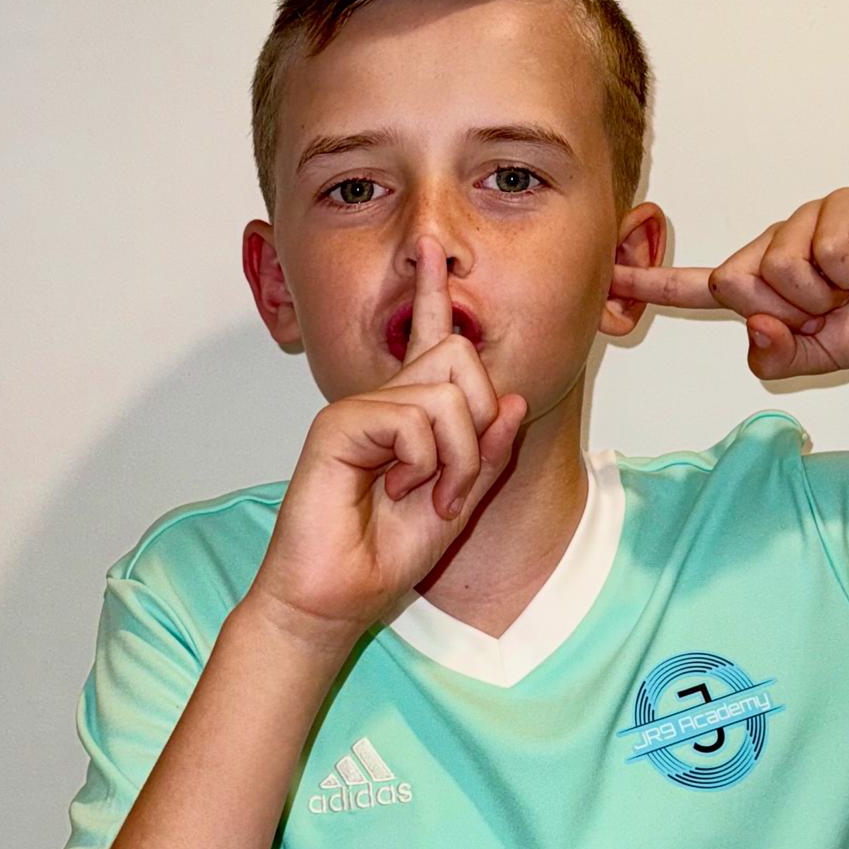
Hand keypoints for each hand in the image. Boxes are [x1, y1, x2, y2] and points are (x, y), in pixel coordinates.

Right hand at [243, 235, 528, 658]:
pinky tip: (397, 491)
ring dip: (455, 459)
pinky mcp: (338, 424)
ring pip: (446, 395)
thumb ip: (486, 456)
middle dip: (481, 425)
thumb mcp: (457, 506)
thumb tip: (514, 401)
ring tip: (424, 497)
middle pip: (460, 357)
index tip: (432, 251)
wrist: (334, 598)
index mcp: (409, 416)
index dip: (435, 294)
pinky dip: (423, 463)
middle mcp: (384, 403)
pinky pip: (412, 420)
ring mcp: (359, 410)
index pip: (430, 342)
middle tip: (454, 484)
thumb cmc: (382, 556)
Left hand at [608, 187, 848, 378]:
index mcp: (758, 287)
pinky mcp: (839, 207)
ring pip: (778, 267)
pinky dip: (847, 271)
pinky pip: (821, 246)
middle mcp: (772, 249)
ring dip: (820, 294)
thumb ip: (773, 358)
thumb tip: (755, 324)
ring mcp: (803, 223)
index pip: (697, 288)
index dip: (652, 285)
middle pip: (736, 281)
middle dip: (784, 310)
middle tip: (826, 309)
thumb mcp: (812, 361)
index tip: (609, 278)